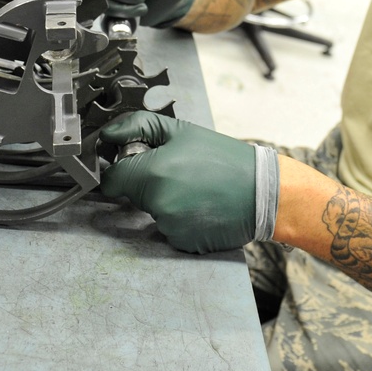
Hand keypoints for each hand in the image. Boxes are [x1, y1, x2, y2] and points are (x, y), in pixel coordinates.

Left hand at [100, 112, 258, 253]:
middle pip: (133, 195)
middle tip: (179, 172)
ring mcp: (170, 226)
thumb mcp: (181, 131)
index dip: (120, 170)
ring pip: (152, 212)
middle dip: (148, 183)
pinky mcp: (182, 242)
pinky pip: (169, 229)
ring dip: (165, 202)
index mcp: (152, 173)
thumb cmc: (225, 160)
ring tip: (196, 189)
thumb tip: (108, 136)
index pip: (111, 180)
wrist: (262, 192)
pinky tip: (201, 207)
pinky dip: (180, 220)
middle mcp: (157, 203)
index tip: (133, 165)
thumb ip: (138, 128)